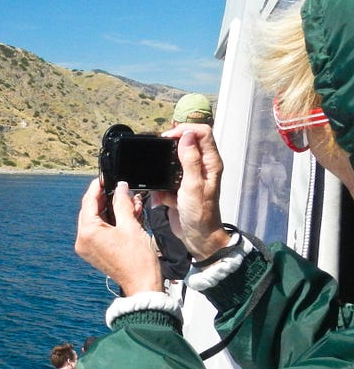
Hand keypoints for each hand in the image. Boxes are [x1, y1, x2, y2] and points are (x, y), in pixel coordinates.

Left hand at [75, 178, 161, 295]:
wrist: (141, 284)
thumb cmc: (138, 259)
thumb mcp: (130, 225)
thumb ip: (122, 203)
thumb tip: (120, 187)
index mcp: (88, 232)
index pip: (89, 202)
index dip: (97, 187)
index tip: (104, 178)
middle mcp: (83, 240)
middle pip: (91, 211)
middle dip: (107, 199)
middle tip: (120, 189)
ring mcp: (87, 247)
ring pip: (97, 221)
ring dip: (112, 210)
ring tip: (129, 202)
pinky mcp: (95, 252)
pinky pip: (100, 231)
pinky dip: (112, 222)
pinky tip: (126, 215)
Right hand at [151, 125, 230, 258]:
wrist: (197, 237)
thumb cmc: (200, 214)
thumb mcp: (193, 185)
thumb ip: (190, 159)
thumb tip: (187, 135)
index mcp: (210, 162)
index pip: (202, 133)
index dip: (184, 131)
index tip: (168, 138)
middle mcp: (202, 166)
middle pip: (186, 144)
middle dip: (169, 149)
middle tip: (158, 157)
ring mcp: (191, 177)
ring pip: (173, 162)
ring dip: (163, 170)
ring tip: (161, 183)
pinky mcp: (180, 187)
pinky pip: (167, 179)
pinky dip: (161, 187)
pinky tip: (163, 198)